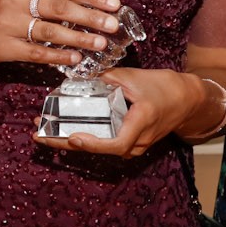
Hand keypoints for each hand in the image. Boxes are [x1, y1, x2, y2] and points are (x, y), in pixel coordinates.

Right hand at [0, 0, 123, 75]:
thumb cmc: (3, 14)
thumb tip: (93, 7)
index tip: (114, 4)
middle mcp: (16, 1)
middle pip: (60, 7)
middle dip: (90, 16)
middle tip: (113, 24)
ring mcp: (8, 24)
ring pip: (50, 30)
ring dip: (79, 38)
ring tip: (100, 43)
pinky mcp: (3, 47)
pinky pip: (37, 52)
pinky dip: (58, 55)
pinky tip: (75, 58)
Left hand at [34, 67, 200, 157]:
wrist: (187, 100)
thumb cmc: (164, 87)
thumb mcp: (134, 78)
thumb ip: (107, 78)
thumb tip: (78, 76)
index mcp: (140, 123)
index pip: (116, 144)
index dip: (93, 144)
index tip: (72, 138)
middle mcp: (137, 141)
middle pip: (99, 149)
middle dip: (65, 144)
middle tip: (38, 135)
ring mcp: (135, 146)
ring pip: (99, 148)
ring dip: (70, 142)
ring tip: (43, 133)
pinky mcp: (131, 144)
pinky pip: (104, 144)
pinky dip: (83, 138)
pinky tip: (63, 131)